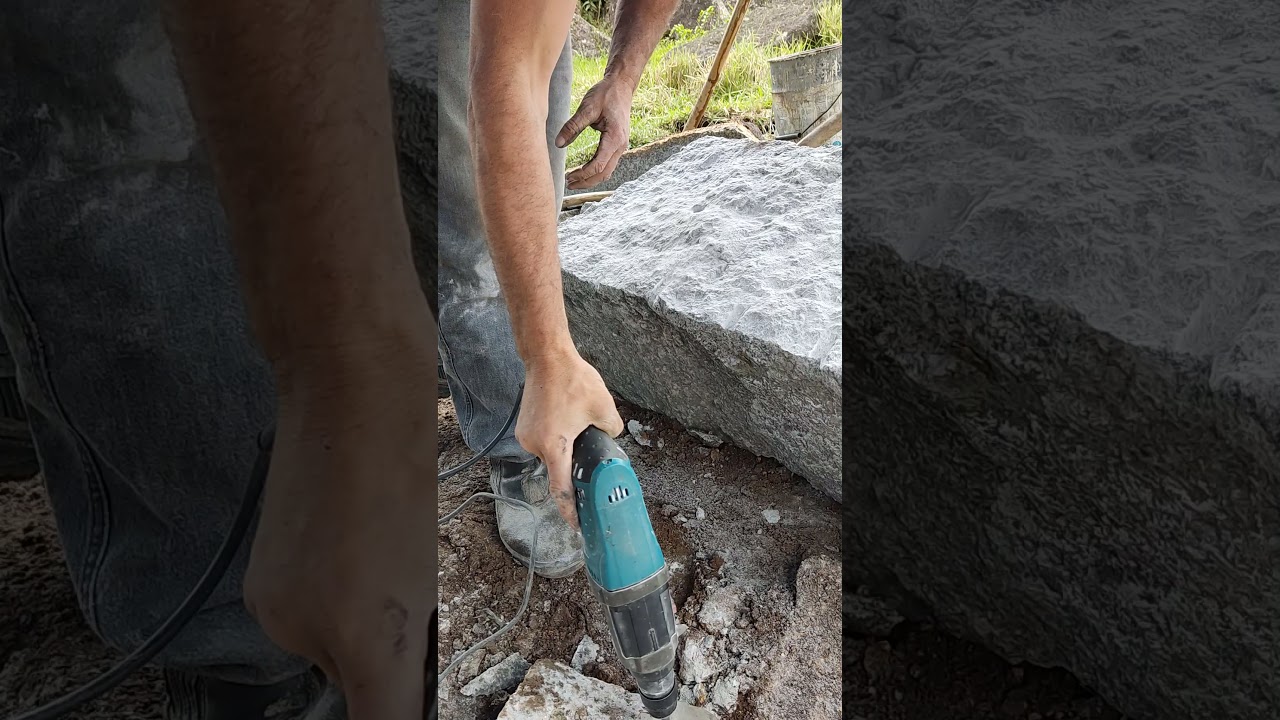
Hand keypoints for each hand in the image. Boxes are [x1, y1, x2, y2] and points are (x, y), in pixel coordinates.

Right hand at [244, 341, 434, 719]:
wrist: (347, 391)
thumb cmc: (405, 469)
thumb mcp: (427, 572)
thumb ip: (408, 645)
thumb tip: (400, 684)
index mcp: (369, 640)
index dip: (397, 712)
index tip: (406, 700)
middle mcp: (306, 640)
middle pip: (355, 682)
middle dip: (385, 655)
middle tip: (408, 589)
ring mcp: (274, 611)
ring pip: (329, 649)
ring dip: (355, 625)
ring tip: (375, 554)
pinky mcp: (258, 585)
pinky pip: (304, 619)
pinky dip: (327, 601)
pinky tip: (345, 549)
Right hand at [516, 349, 624, 527]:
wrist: (547, 357)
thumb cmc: (573, 381)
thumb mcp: (605, 408)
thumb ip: (612, 431)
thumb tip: (611, 439)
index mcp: (554, 446)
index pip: (561, 489)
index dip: (569, 510)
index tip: (577, 524)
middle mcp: (535, 445)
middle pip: (559, 467)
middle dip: (575, 462)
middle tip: (589, 447)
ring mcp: (526, 436)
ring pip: (552, 452)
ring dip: (566, 446)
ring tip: (576, 421)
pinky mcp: (524, 427)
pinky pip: (544, 441)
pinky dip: (556, 436)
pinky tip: (566, 418)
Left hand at [556, 74, 636, 189]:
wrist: (621, 85)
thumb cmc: (606, 94)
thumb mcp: (587, 107)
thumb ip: (572, 126)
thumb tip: (558, 144)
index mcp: (614, 138)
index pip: (598, 166)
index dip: (582, 175)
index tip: (568, 177)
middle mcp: (621, 145)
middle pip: (604, 173)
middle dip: (586, 182)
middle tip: (568, 184)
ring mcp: (621, 146)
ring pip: (607, 171)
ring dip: (591, 179)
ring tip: (574, 181)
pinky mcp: (617, 144)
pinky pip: (608, 164)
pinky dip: (596, 171)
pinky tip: (584, 171)